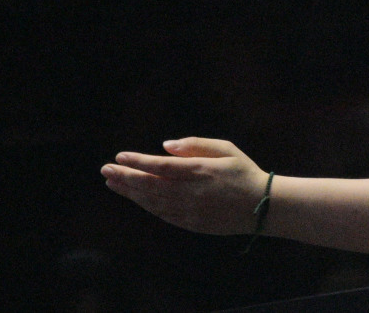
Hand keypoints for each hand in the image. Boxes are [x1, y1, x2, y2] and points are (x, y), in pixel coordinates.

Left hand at [101, 137, 269, 234]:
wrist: (262, 206)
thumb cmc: (244, 172)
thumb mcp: (227, 149)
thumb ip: (196, 144)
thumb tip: (166, 146)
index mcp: (200, 171)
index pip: (161, 166)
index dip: (138, 162)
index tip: (120, 156)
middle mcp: (191, 192)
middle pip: (150, 185)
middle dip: (125, 177)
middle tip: (106, 170)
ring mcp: (190, 211)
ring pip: (152, 202)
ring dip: (130, 192)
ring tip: (112, 183)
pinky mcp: (191, 224)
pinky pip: (162, 214)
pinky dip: (146, 205)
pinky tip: (136, 198)